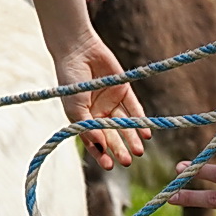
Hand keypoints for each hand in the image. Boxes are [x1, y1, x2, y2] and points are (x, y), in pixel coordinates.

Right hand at [52, 31, 148, 169]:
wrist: (78, 51)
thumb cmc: (70, 79)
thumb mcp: (75, 105)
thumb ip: (87, 125)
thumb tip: (100, 145)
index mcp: (83, 118)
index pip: (94, 140)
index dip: (101, 153)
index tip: (110, 165)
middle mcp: (98, 112)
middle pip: (111, 135)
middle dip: (119, 149)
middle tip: (127, 161)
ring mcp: (111, 102)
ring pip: (124, 125)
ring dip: (131, 138)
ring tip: (138, 151)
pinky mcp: (124, 91)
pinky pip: (134, 109)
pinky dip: (140, 121)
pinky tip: (146, 133)